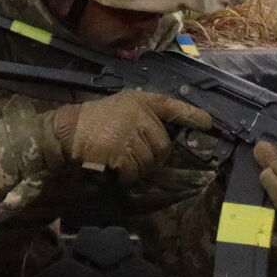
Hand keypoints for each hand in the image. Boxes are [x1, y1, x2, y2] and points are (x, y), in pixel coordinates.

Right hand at [44, 90, 213, 183]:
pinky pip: (135, 170)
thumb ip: (143, 117)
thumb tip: (166, 140)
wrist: (67, 131)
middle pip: (162, 144)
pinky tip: (116, 169)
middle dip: (152, 155)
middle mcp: (138, 114)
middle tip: (133, 156)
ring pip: (150, 160)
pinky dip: (127, 175)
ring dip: (139, 167)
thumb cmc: (93, 120)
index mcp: (139, 101)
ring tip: (121, 160)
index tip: (208, 123)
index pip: (171, 106)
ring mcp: (129, 132)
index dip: (191, 115)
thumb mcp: (120, 108)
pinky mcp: (120, 150)